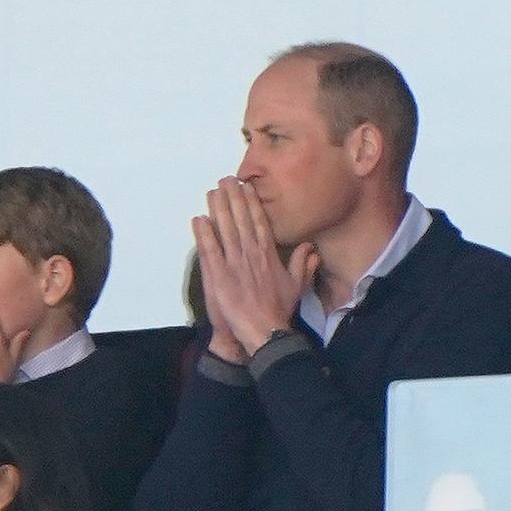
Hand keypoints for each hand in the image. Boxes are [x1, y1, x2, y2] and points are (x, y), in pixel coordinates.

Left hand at [195, 177, 318, 356]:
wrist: (265, 331)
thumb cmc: (279, 310)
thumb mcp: (296, 285)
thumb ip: (303, 264)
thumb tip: (312, 248)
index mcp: (268, 254)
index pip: (259, 222)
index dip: (251, 203)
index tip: (245, 186)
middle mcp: (251, 253)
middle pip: (240, 219)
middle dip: (233, 198)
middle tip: (225, 179)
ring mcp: (234, 263)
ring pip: (224, 229)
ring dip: (218, 208)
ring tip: (212, 191)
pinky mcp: (218, 275)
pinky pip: (209, 250)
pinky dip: (203, 234)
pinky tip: (198, 219)